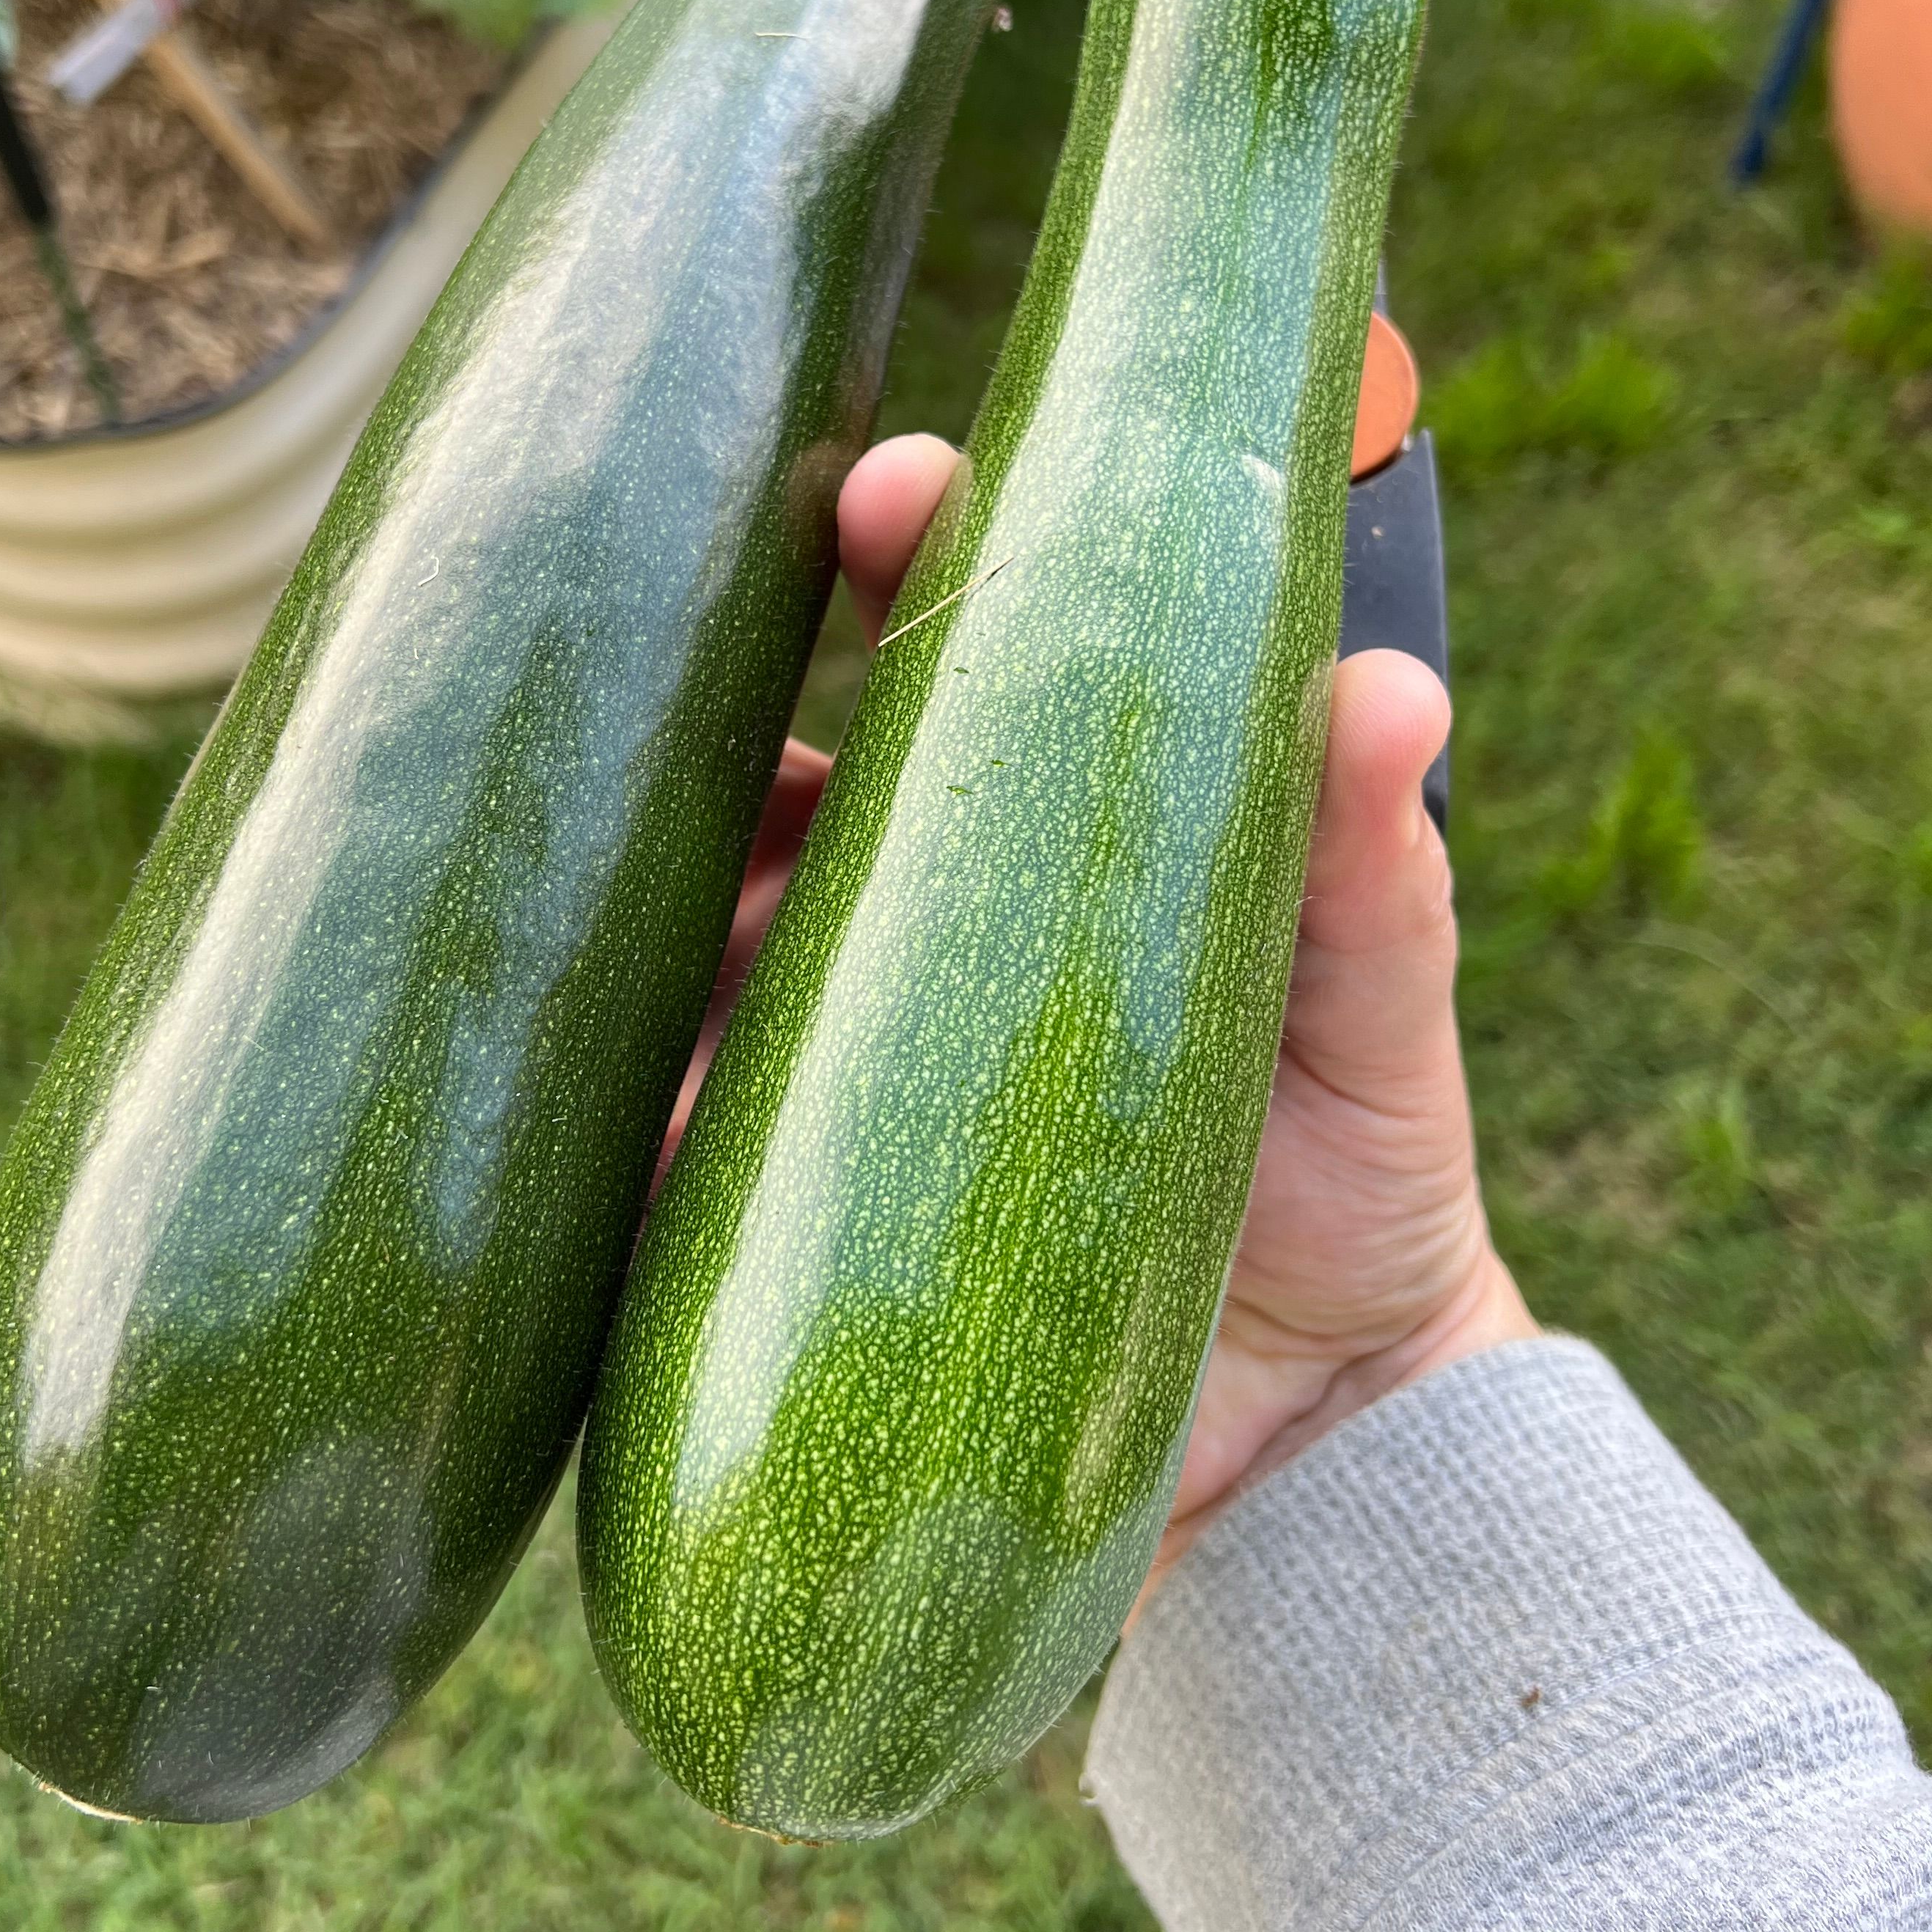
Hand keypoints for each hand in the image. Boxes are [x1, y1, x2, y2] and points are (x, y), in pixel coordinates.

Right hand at [665, 432, 1535, 1588]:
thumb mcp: (1373, 1011)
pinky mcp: (754, 1228)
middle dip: (711, 690)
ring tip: (585, 835)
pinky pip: (643, 1157)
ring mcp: (805, 1074)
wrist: (1306, 1441)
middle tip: (694, 638)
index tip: (894, 490)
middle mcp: (881, 931)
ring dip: (621, 891)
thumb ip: (1371, 865)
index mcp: (1024, 832)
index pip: (944, 656)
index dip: (906, 551)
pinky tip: (545, 1065)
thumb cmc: (1347, 1176)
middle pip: (759, 783)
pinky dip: (587, 1114)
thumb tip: (1386, 689)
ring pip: (668, 953)